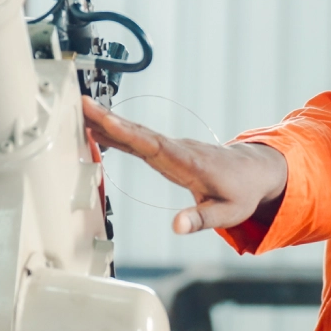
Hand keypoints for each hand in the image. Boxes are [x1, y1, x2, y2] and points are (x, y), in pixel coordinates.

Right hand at [82, 96, 287, 233]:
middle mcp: (177, 149)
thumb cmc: (242, 193)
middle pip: (138, 133)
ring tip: (77, 110)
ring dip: (107, 122)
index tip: (106, 122)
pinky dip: (117, 133)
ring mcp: (171, 148)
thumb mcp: (228, 213)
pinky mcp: (166, 150)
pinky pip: (138, 139)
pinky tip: (96, 129)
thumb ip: (201, 220)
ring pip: (135, 133)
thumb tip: (177, 226)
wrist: (254, 172)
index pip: (154, 146)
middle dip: (109, 119)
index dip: (129, 134)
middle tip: (80, 104)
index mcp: (189, 162)